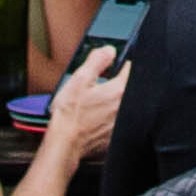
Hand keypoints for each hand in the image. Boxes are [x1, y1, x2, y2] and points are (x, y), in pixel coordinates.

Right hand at [37, 45, 128, 168]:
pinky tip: (94, 120)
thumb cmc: (70, 115)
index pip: (130, 68)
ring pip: (122, 106)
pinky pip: (117, 123)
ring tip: (94, 106)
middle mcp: (125, 107)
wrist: (65, 145)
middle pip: (127, 88)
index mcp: (119, 90)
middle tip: (99, 88)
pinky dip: (109, 120)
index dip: (120, 65)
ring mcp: (122, 123)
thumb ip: (97, 60)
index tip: (111, 68)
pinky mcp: (116, 137)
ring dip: (112, 103)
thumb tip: (109, 50)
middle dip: (116, 85)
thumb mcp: (80, 79)